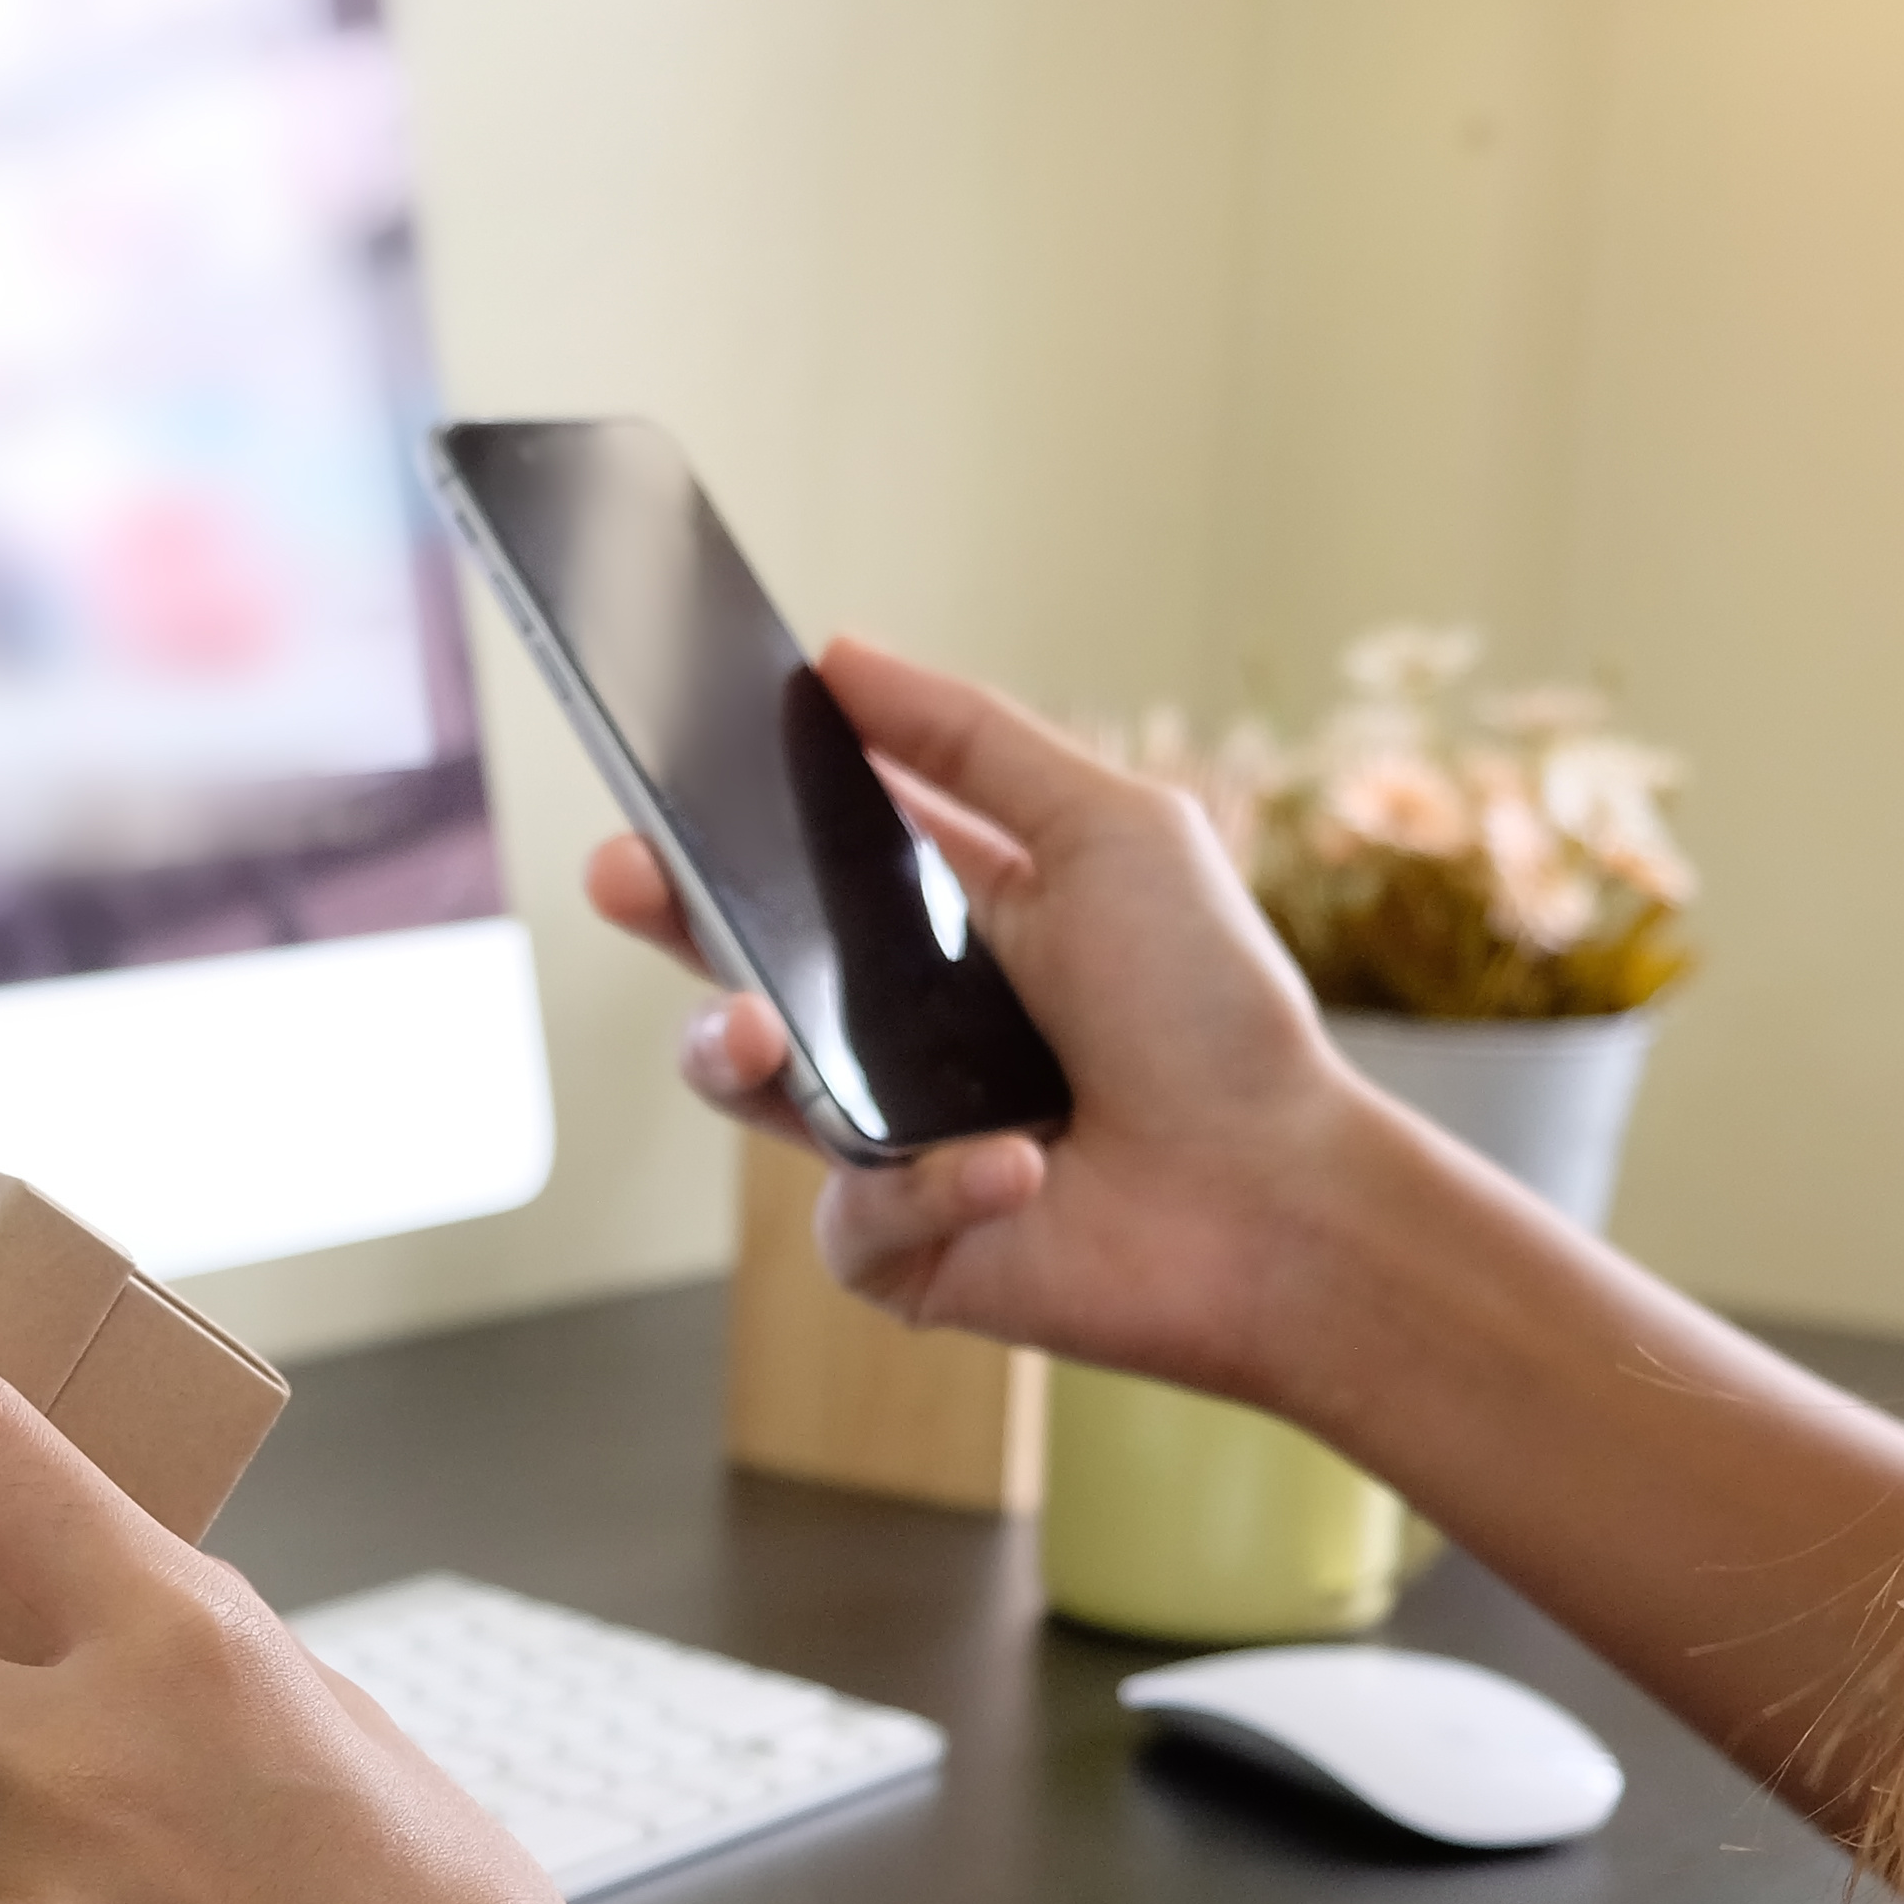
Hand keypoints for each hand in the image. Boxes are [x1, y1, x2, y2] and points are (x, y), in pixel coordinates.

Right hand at [587, 636, 1365, 1409]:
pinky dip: (926, 1187)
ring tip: (755, 1032)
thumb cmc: (1214, 1014)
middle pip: (743, 962)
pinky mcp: (902, 1249)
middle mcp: (905, 1032)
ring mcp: (893, 1140)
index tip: (670, 775)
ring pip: (750, 1090)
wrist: (1277, 1198)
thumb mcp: (1112, 830)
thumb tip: (841, 654)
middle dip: (671, 917)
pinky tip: (1017, 1167)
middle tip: (625, 875)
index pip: (808, 858)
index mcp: (948, 925)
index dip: (732, 819)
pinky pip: (851, 1214)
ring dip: (732, 1054)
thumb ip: (973, 739)